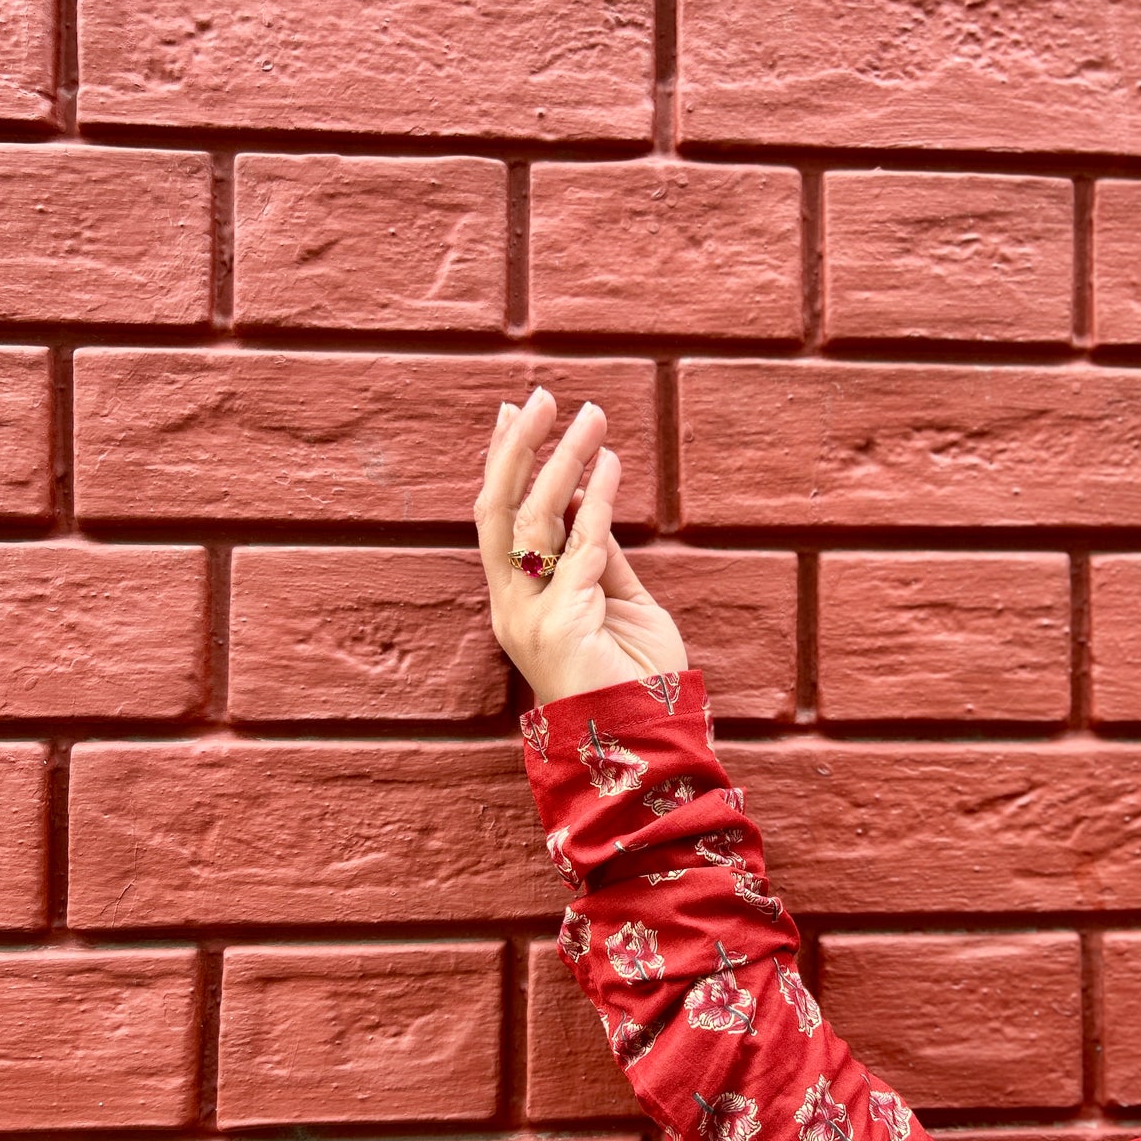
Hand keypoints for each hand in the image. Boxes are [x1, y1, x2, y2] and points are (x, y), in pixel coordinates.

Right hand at [474, 385, 689, 707]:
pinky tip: (611, 464)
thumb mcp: (617, 603)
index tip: (511, 414)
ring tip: (591, 415)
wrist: (643, 744)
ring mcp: (531, 616)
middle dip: (516, 448)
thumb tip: (590, 498)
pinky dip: (598, 499)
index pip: (497, 521)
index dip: (501, 464)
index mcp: (516, 603)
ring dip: (563, 459)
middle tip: (538, 396)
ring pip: (535, 519)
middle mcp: (511, 607)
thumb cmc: (634, 680)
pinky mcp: (562, 621)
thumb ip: (598, 556)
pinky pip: (581, 545)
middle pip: (498, 511)